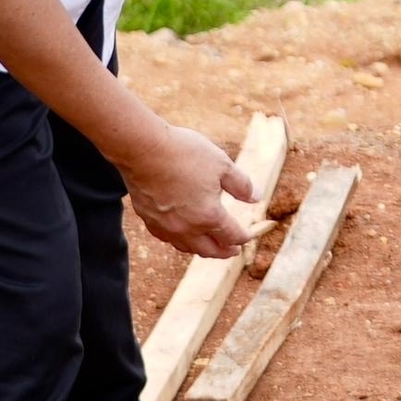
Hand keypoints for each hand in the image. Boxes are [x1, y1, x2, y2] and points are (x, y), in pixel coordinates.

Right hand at [118, 125, 258, 258]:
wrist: (144, 149)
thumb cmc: (185, 154)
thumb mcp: (222, 164)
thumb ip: (241, 185)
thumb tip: (256, 198)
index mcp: (209, 215)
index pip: (232, 235)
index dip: (243, 237)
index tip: (248, 235)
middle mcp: (187, 228)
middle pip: (210, 249)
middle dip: (224, 251)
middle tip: (233, 251)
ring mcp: (166, 227)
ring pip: (188, 247)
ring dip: (203, 249)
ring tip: (210, 246)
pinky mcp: (149, 220)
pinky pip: (168, 239)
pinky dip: (181, 241)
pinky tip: (182, 234)